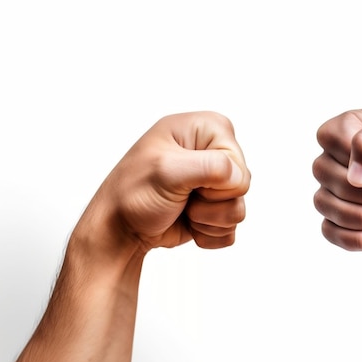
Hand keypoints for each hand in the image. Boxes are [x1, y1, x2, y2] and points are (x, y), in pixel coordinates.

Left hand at [85, 111, 250, 251]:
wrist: (119, 229)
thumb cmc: (133, 194)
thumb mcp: (166, 171)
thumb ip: (210, 167)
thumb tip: (238, 176)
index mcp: (205, 129)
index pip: (237, 162)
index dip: (216, 181)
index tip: (185, 181)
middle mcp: (213, 151)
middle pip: (242, 186)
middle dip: (212, 203)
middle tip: (182, 198)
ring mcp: (216, 180)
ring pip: (238, 210)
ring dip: (208, 221)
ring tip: (182, 210)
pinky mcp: (216, 206)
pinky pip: (231, 227)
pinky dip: (209, 233)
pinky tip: (187, 223)